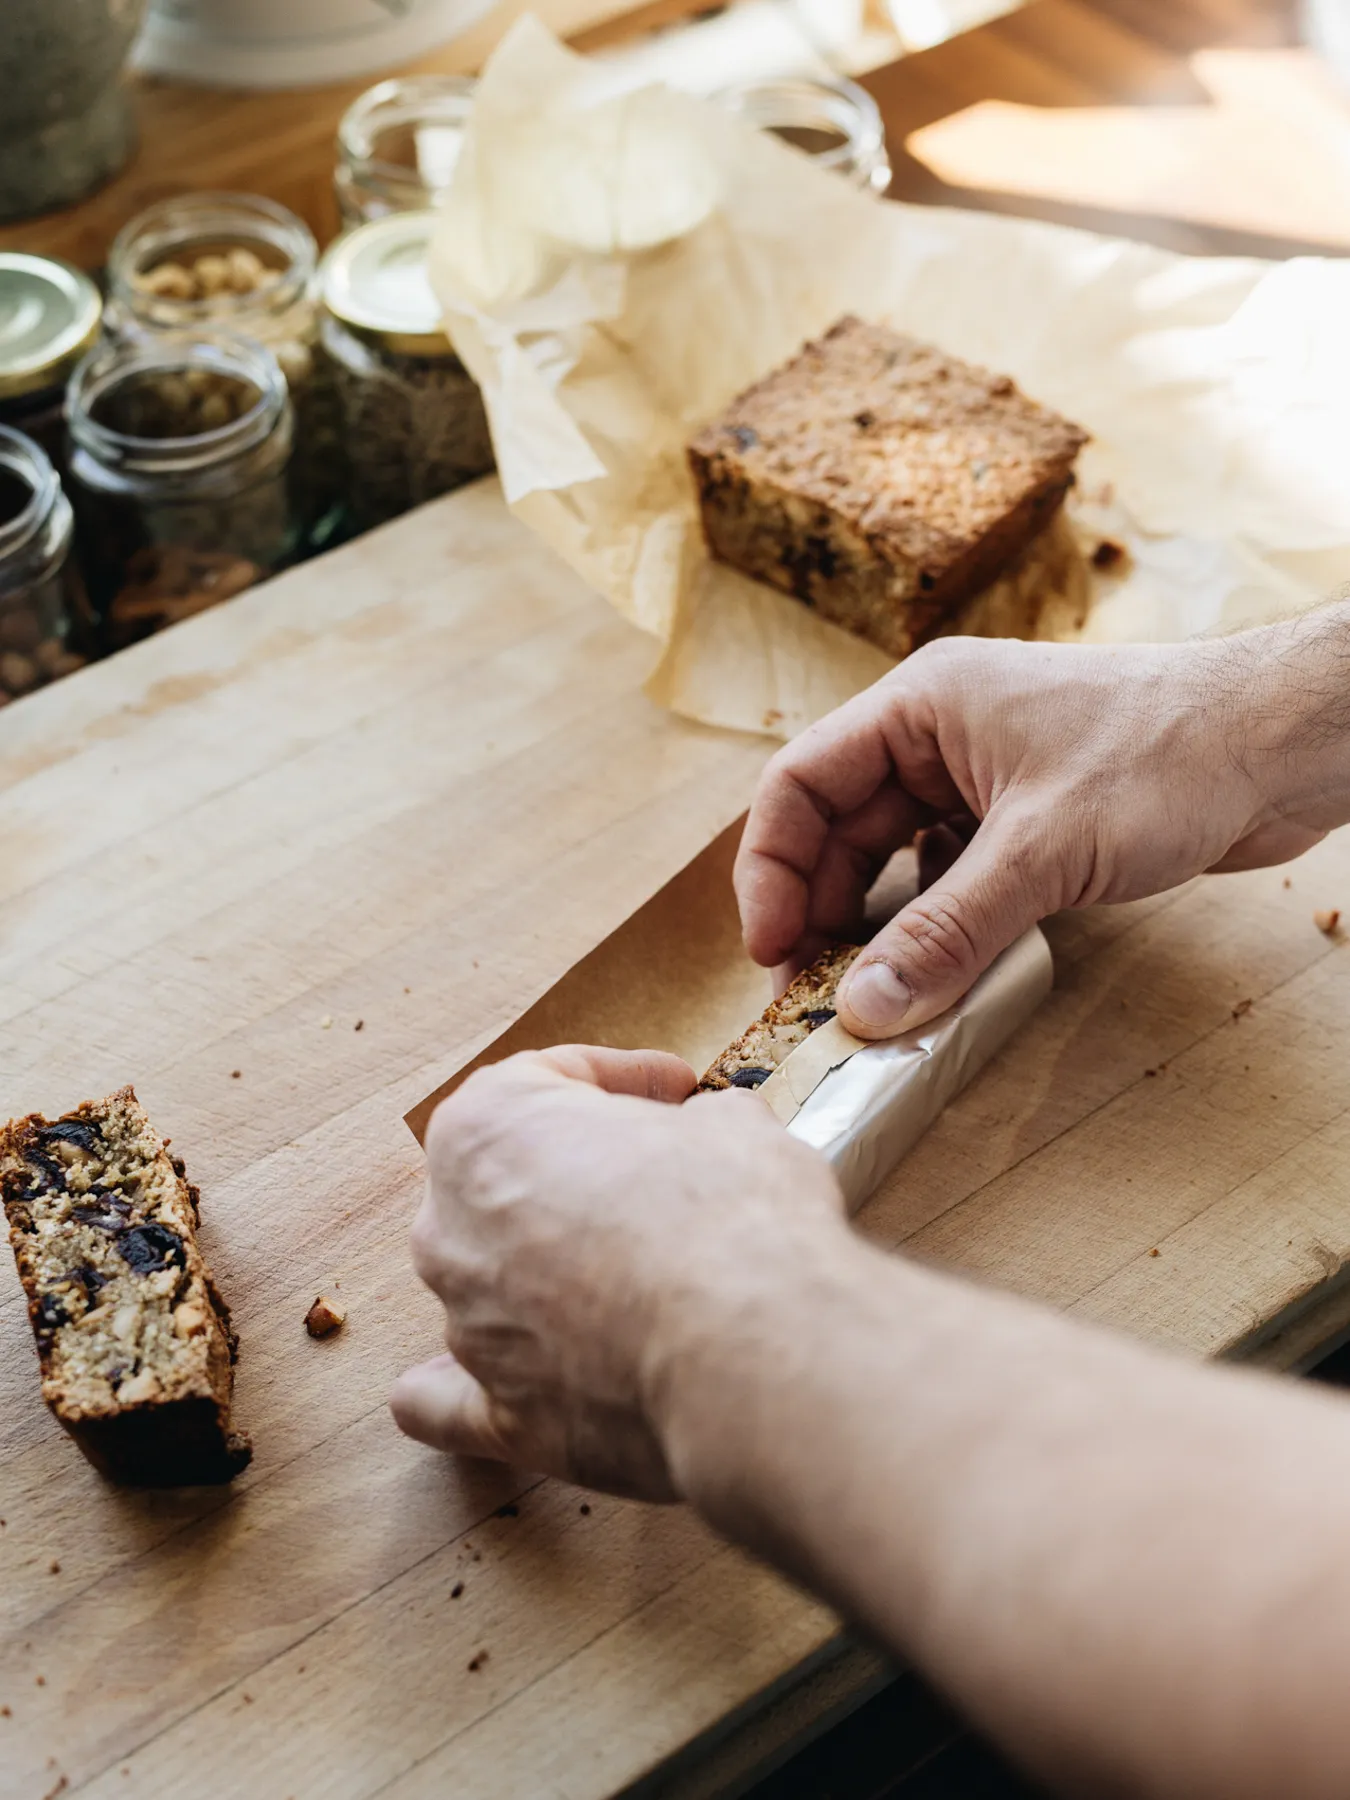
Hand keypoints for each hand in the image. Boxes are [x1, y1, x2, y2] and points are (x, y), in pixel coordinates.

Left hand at [390, 1045, 845, 1497]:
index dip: (626, 1078)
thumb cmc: (734, 1222)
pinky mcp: (505, 1416)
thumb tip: (708, 1142)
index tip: (676, 1092)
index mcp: (487, 1128)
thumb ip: (697, 1127)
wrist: (755, 1356)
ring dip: (551, 1276)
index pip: (549, 1078)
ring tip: (644, 1280)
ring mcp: (470, 1327)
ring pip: (489, 1287)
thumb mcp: (734, 1127)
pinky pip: (452, 1404)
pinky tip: (494, 1381)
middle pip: (508, 1185)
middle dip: (580, 1180)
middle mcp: (453, 1228)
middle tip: (665, 1183)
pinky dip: (472, 1390)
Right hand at [736, 630, 1334, 1038]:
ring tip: (870, 992)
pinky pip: (953, 875)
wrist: (1281, 745)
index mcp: (920, 706)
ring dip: (880, 924)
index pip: (800, 783)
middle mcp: (941, 736)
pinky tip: (943, 966)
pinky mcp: (1030, 819)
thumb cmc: (1167, 754)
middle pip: (840, 827)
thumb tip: (865, 1008)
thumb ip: (945, 932)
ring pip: (897, 857)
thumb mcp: (1040, 852)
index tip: (773, 950)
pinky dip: (938, 922)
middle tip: (814, 992)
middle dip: (821, 909)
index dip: (771, 868)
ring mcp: (986, 777)